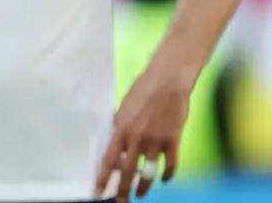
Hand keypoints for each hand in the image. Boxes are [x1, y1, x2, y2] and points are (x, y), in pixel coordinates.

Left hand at [95, 68, 189, 201]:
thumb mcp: (123, 108)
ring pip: (148, 172)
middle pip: (127, 171)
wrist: (167, 81)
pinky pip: (171, 164)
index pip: (108, 160)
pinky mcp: (173, 139)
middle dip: (122, 190)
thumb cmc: (142, 91)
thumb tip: (117, 146)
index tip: (98, 191)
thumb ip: (120, 128)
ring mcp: (156, 140)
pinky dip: (168, 174)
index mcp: (121, 129)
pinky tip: (164, 180)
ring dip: (143, 187)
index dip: (103, 177)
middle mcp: (137, 138)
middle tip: (120, 202)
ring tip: (139, 195)